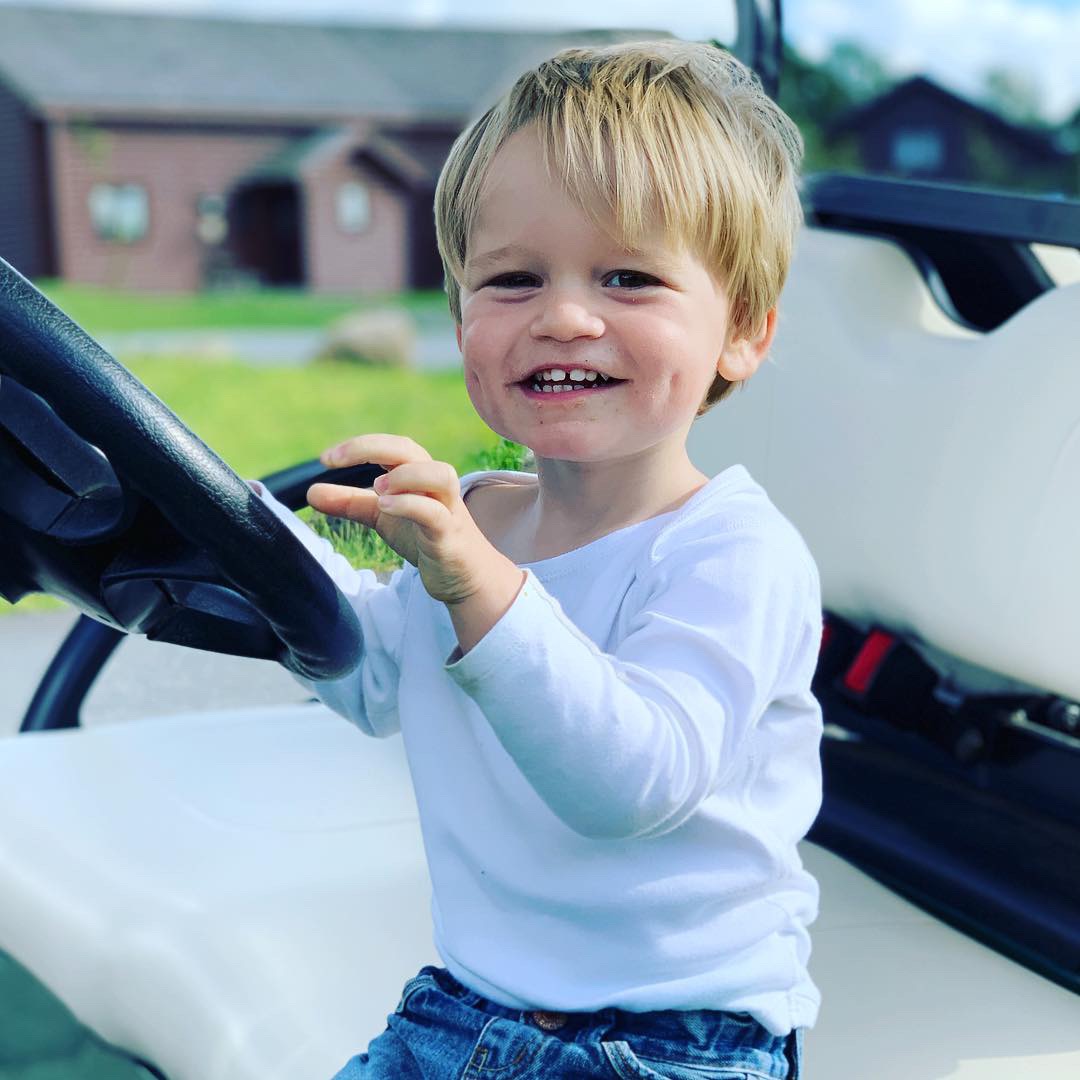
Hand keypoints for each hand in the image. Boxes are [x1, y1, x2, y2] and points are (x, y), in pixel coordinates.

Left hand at [307, 434, 499, 606]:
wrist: (465, 576)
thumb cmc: (427, 538)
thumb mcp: (383, 517)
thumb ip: (351, 503)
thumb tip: (311, 493)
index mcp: (418, 476)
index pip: (392, 446)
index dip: (359, 446)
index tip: (325, 459)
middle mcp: (435, 486)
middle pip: (410, 450)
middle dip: (371, 448)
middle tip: (335, 461)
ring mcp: (447, 509)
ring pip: (438, 475)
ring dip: (405, 475)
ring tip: (376, 489)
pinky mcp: (450, 535)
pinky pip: (435, 513)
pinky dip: (410, 505)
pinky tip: (385, 507)